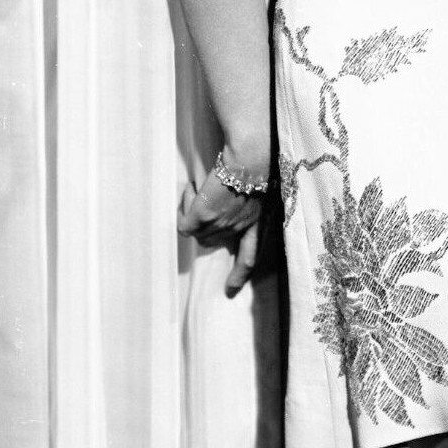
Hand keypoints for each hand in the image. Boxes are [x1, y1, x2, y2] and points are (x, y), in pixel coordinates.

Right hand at [178, 168, 266, 295]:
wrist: (252, 157)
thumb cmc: (261, 162)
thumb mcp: (263, 187)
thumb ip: (253, 198)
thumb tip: (242, 193)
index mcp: (257, 224)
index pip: (249, 258)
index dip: (238, 275)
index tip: (230, 291)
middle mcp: (238, 229)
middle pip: (212, 241)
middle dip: (204, 225)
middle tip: (203, 201)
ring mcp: (221, 225)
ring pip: (196, 232)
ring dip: (192, 211)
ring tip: (196, 189)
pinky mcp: (204, 215)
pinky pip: (184, 222)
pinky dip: (184, 207)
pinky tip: (190, 188)